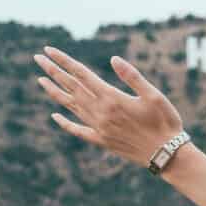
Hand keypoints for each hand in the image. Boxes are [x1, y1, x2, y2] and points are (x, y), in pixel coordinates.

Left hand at [32, 45, 186, 167]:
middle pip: (71, 87)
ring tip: (40, 79)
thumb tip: (113, 59)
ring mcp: (99, 128)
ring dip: (55, 92)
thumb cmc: (165, 122)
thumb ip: (132, 77)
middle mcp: (101, 112)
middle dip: (53, 71)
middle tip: (38, 58)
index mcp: (112, 98)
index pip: (81, 74)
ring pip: (71, 106)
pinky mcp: (102, 141)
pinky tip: (54, 117)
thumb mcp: (154, 95)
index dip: (64, 61)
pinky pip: (78, 130)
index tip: (49, 50)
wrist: (167, 155)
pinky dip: (65, 123)